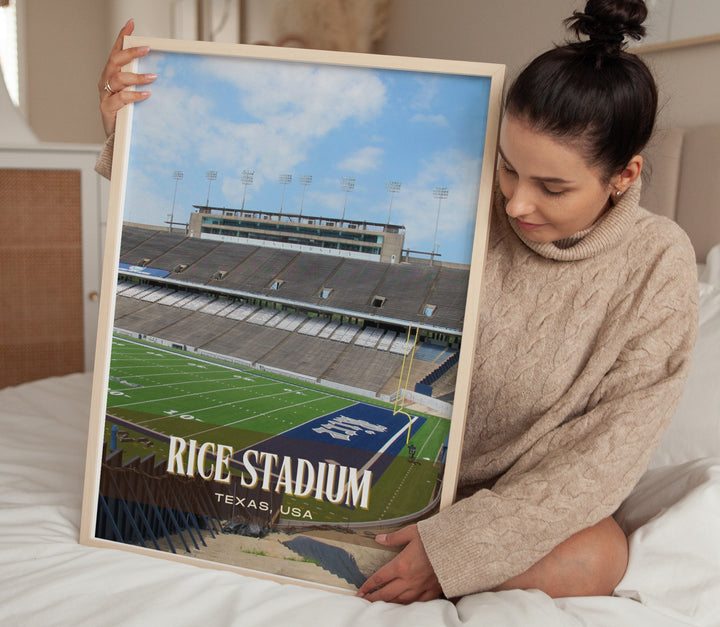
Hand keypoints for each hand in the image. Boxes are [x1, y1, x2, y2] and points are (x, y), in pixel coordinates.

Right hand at [98, 19, 156, 136]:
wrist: (116, 138)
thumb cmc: (127, 113)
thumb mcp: (134, 93)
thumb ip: (141, 82)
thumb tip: (162, 71)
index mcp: (112, 74)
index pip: (116, 51)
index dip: (122, 37)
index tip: (131, 24)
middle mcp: (106, 81)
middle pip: (115, 61)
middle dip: (130, 53)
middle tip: (146, 48)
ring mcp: (105, 95)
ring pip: (117, 79)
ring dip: (136, 76)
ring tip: (153, 77)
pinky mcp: (107, 109)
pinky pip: (120, 99)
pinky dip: (134, 95)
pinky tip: (146, 94)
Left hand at [356, 524, 442, 603]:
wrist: (457, 547)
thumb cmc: (435, 538)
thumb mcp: (412, 532)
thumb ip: (394, 537)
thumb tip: (379, 538)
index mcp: (401, 565)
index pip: (380, 578)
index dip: (368, 586)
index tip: (360, 591)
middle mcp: (409, 579)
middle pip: (387, 593)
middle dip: (373, 598)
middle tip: (364, 602)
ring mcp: (421, 587)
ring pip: (400, 601)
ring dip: (388, 604)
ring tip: (380, 605)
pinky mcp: (432, 591)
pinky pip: (417, 603)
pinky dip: (408, 605)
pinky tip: (403, 606)